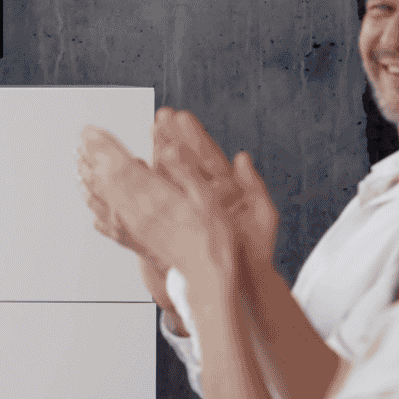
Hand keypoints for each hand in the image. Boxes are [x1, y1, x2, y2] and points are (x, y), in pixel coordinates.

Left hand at [77, 126, 228, 283]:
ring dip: (86, 177)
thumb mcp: (207, 200)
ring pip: (98, 197)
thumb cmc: (212, 240)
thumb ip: (185, 172)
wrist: (204, 277)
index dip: (102, 146)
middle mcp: (134, 212)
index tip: (90, 130)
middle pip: (103, 179)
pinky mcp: (129, 238)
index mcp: (153, 198)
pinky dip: (92, 202)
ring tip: (78, 161)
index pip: (119, 166)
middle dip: (90, 156)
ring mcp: (128, 227)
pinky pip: (101, 218)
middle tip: (80, 138)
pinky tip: (88, 197)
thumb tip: (168, 149)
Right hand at [154, 108, 276, 269]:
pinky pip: (159, 202)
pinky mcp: (178, 223)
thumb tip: (243, 158)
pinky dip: (147, 187)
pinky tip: (135, 173)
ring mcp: (189, 207)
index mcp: (226, 188)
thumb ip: (253, 186)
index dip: (192, 135)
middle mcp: (204, 194)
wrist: (243, 281)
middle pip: (185, 160)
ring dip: (155, 157)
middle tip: (158, 117)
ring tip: (145, 137)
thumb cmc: (255, 251)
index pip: (206, 156)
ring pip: (168, 178)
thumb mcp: (262, 216)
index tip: (179, 116)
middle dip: (171, 137)